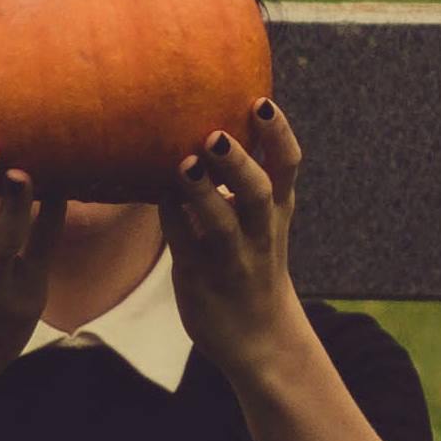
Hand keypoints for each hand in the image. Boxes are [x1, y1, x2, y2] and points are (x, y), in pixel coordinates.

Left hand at [163, 97, 304, 380]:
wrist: (258, 338)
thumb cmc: (251, 259)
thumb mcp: (261, 218)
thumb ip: (242, 176)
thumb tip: (206, 116)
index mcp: (276, 209)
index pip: (287, 165)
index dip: (278, 134)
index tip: (261, 102)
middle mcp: (260, 232)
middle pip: (258, 191)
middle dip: (238, 162)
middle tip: (216, 134)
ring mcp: (232, 258)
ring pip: (222, 225)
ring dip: (203, 194)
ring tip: (184, 166)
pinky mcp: (200, 278)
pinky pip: (183, 244)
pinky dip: (170, 216)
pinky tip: (152, 190)